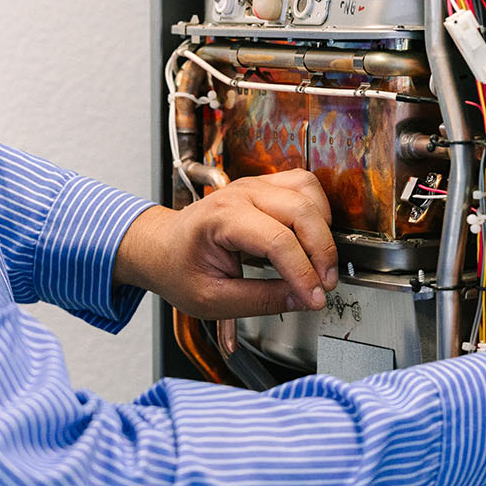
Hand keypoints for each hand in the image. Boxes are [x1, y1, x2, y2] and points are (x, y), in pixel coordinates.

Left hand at [114, 171, 337, 321]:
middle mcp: (240, 194)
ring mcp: (254, 185)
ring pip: (308, 190)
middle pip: (301, 211)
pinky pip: (303, 186)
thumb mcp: (213, 299)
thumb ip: (260, 300)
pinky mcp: (264, 186)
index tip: (314, 299)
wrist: (162, 247)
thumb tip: (302, 300)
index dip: (303, 273)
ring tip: (321, 262)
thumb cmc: (179, 269)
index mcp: (222, 218)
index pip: (277, 241)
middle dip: (322, 252)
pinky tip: (314, 238)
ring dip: (323, 226)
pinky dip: (317, 210)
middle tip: (324, 285)